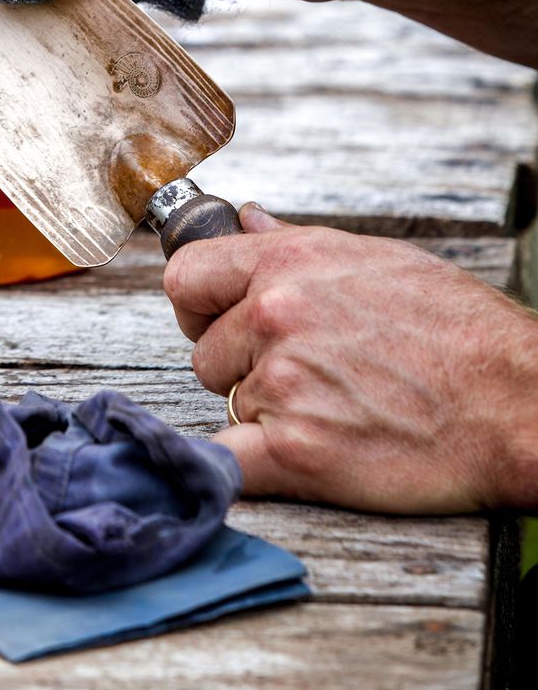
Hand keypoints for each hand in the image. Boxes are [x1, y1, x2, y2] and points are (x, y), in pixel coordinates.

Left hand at [164, 203, 537, 512]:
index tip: (217, 321)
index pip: (185, 278)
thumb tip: (246, 220)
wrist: (516, 402)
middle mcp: (275, 315)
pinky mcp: (298, 452)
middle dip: (242, 367)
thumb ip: (296, 244)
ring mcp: (283, 384)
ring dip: (266, 415)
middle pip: (206, 353)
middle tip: (307, 375)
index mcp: (288, 263)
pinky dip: (247, 469)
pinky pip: (229, 465)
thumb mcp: (376, 259)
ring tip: (335, 408)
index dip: (198, 306)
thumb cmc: (459, 330)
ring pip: (231, 406)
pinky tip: (284, 459)